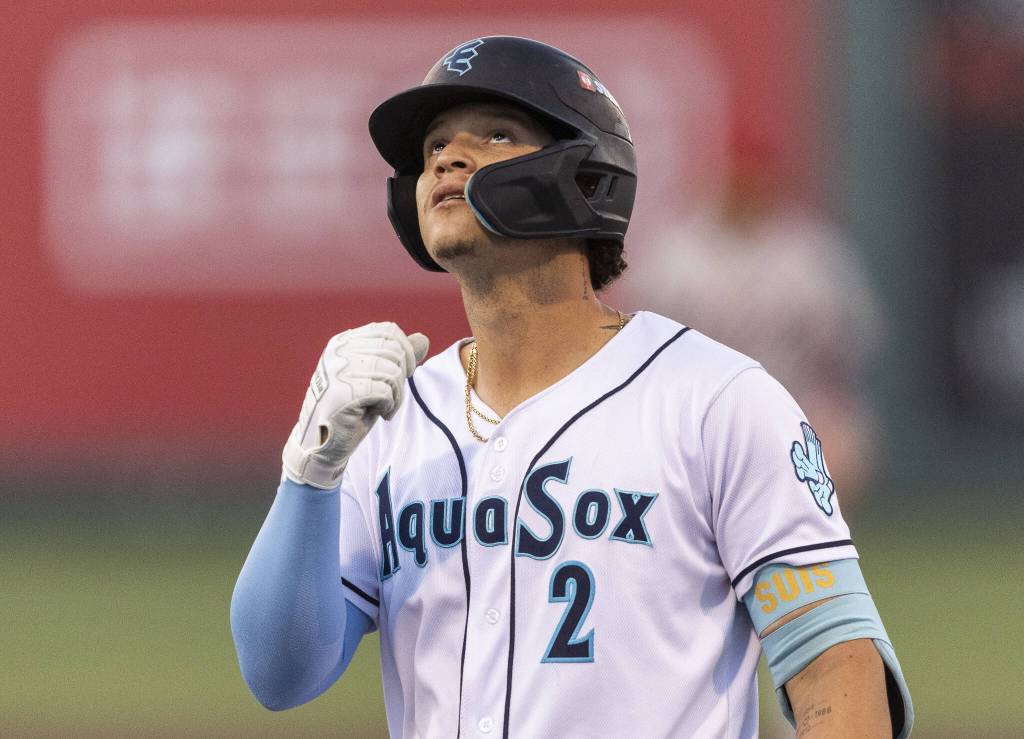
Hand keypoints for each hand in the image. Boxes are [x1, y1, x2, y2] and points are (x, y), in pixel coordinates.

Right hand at [282, 322, 429, 488]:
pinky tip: (378, 414)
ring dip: (396, 395)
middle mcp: (339, 352)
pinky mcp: (343, 392)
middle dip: (401, 377)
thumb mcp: (376, 378)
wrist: (323, 442)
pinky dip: (388, 405)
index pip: (388, 330)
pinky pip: (384, 392)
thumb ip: (398, 357)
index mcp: (343, 342)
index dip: (406, 350)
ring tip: (384, 407)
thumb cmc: (352, 408)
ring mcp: (338, 371)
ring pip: (392, 372)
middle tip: (392, 397)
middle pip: (394, 351)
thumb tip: (424, 339)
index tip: (406, 372)